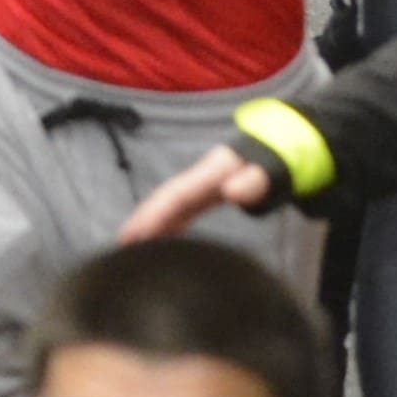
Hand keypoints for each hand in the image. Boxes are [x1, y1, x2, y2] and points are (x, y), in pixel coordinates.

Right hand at [121, 147, 276, 241]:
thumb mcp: (267, 171)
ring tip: (130, 246)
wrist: (275, 151)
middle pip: (164, 200)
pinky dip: (165, 224)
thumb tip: (231, 192)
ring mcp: (198, 188)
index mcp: (208, 173)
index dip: (154, 213)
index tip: (135, 233)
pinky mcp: (202, 197)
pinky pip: (179, 211)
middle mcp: (197, 180)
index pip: (176, 195)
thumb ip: (252, 181)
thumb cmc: (269, 164)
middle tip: (121, 245)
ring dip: (149, 223)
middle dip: (142, 220)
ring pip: (169, 206)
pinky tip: (157, 239)